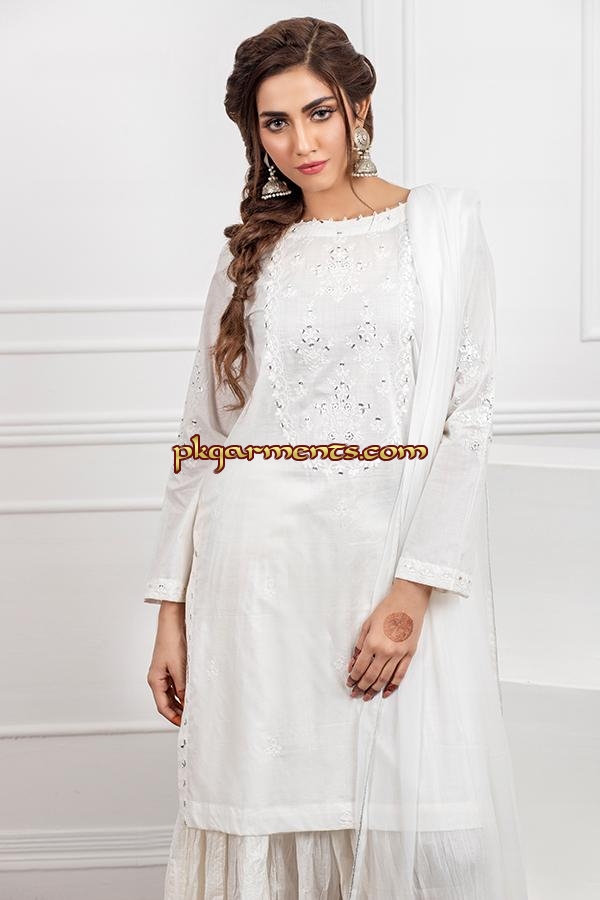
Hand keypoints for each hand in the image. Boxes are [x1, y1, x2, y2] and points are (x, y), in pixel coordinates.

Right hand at [147, 601, 186, 725]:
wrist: (172, 622)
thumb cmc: (172, 641)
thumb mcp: (179, 667)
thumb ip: (182, 686)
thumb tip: (186, 702)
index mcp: (155, 680)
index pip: (163, 706)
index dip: (173, 717)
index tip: (184, 725)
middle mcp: (157, 678)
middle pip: (167, 702)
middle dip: (178, 711)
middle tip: (192, 718)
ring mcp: (164, 673)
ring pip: (172, 694)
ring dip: (182, 702)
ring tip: (194, 708)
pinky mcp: (170, 666)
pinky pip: (176, 684)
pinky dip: (183, 691)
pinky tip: (193, 693)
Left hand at [346, 579, 430, 700]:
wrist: (409, 600)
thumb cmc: (386, 609)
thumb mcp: (367, 624)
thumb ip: (359, 645)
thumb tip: (353, 662)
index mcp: (372, 642)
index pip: (360, 667)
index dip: (353, 677)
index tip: (349, 683)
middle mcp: (385, 651)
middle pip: (371, 676)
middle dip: (361, 687)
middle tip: (355, 694)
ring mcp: (399, 654)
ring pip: (385, 679)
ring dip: (374, 689)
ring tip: (367, 696)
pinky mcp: (410, 654)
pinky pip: (400, 674)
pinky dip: (393, 686)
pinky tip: (386, 693)